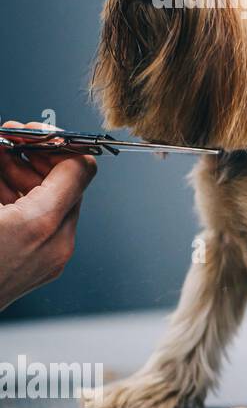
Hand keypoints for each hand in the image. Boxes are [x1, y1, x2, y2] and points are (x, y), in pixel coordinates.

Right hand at [0, 121, 96, 311]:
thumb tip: (5, 138)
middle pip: (66, 184)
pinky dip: (24, 205)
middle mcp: (56, 243)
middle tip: (5, 146)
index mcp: (41, 223)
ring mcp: (51, 260)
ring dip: (25, 180)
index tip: (28, 137)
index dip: (54, 145)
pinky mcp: (40, 270)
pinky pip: (44, 226)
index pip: (79, 167)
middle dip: (33, 160)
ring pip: (54, 204)